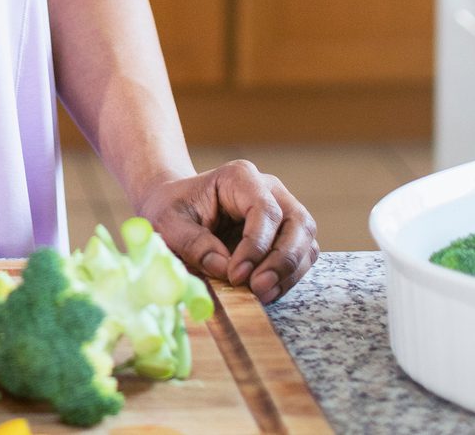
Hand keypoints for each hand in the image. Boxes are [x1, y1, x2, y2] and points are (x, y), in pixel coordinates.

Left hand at [138, 160, 317, 303]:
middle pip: (298, 223)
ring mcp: (283, 211)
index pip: (265, 210)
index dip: (256, 245)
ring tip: (260, 294)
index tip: (236, 275)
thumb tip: (225, 268)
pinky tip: (265, 292)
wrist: (175, 208)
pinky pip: (301, 256)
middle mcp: (270, 190)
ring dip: (288, 273)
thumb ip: (194, 243)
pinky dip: (288, 278)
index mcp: (240, 178)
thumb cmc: (172, 210)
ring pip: (305, 242)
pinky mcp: (286, 235)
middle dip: (282, 261)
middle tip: (257, 289)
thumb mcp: (169, 223)